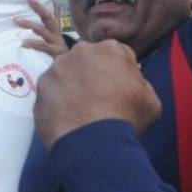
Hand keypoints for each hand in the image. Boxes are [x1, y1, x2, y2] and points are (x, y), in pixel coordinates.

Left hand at [15, 0, 68, 57]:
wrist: (75, 66)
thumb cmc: (60, 52)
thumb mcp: (56, 38)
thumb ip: (55, 22)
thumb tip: (55, 5)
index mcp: (55, 31)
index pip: (48, 15)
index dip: (39, 6)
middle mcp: (56, 34)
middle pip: (47, 17)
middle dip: (38, 7)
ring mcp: (56, 42)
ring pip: (42, 30)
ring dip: (29, 24)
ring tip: (17, 20)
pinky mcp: (55, 52)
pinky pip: (43, 46)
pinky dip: (33, 43)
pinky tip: (23, 43)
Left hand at [34, 39, 160, 149]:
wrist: (92, 141)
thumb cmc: (126, 119)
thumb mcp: (151, 101)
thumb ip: (141, 85)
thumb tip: (132, 84)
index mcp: (110, 49)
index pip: (116, 55)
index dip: (119, 73)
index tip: (119, 89)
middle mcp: (80, 51)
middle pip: (88, 61)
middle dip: (92, 75)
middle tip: (98, 99)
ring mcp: (56, 68)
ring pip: (66, 74)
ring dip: (71, 87)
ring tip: (80, 111)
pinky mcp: (40, 86)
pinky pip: (51, 91)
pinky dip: (56, 101)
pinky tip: (66, 117)